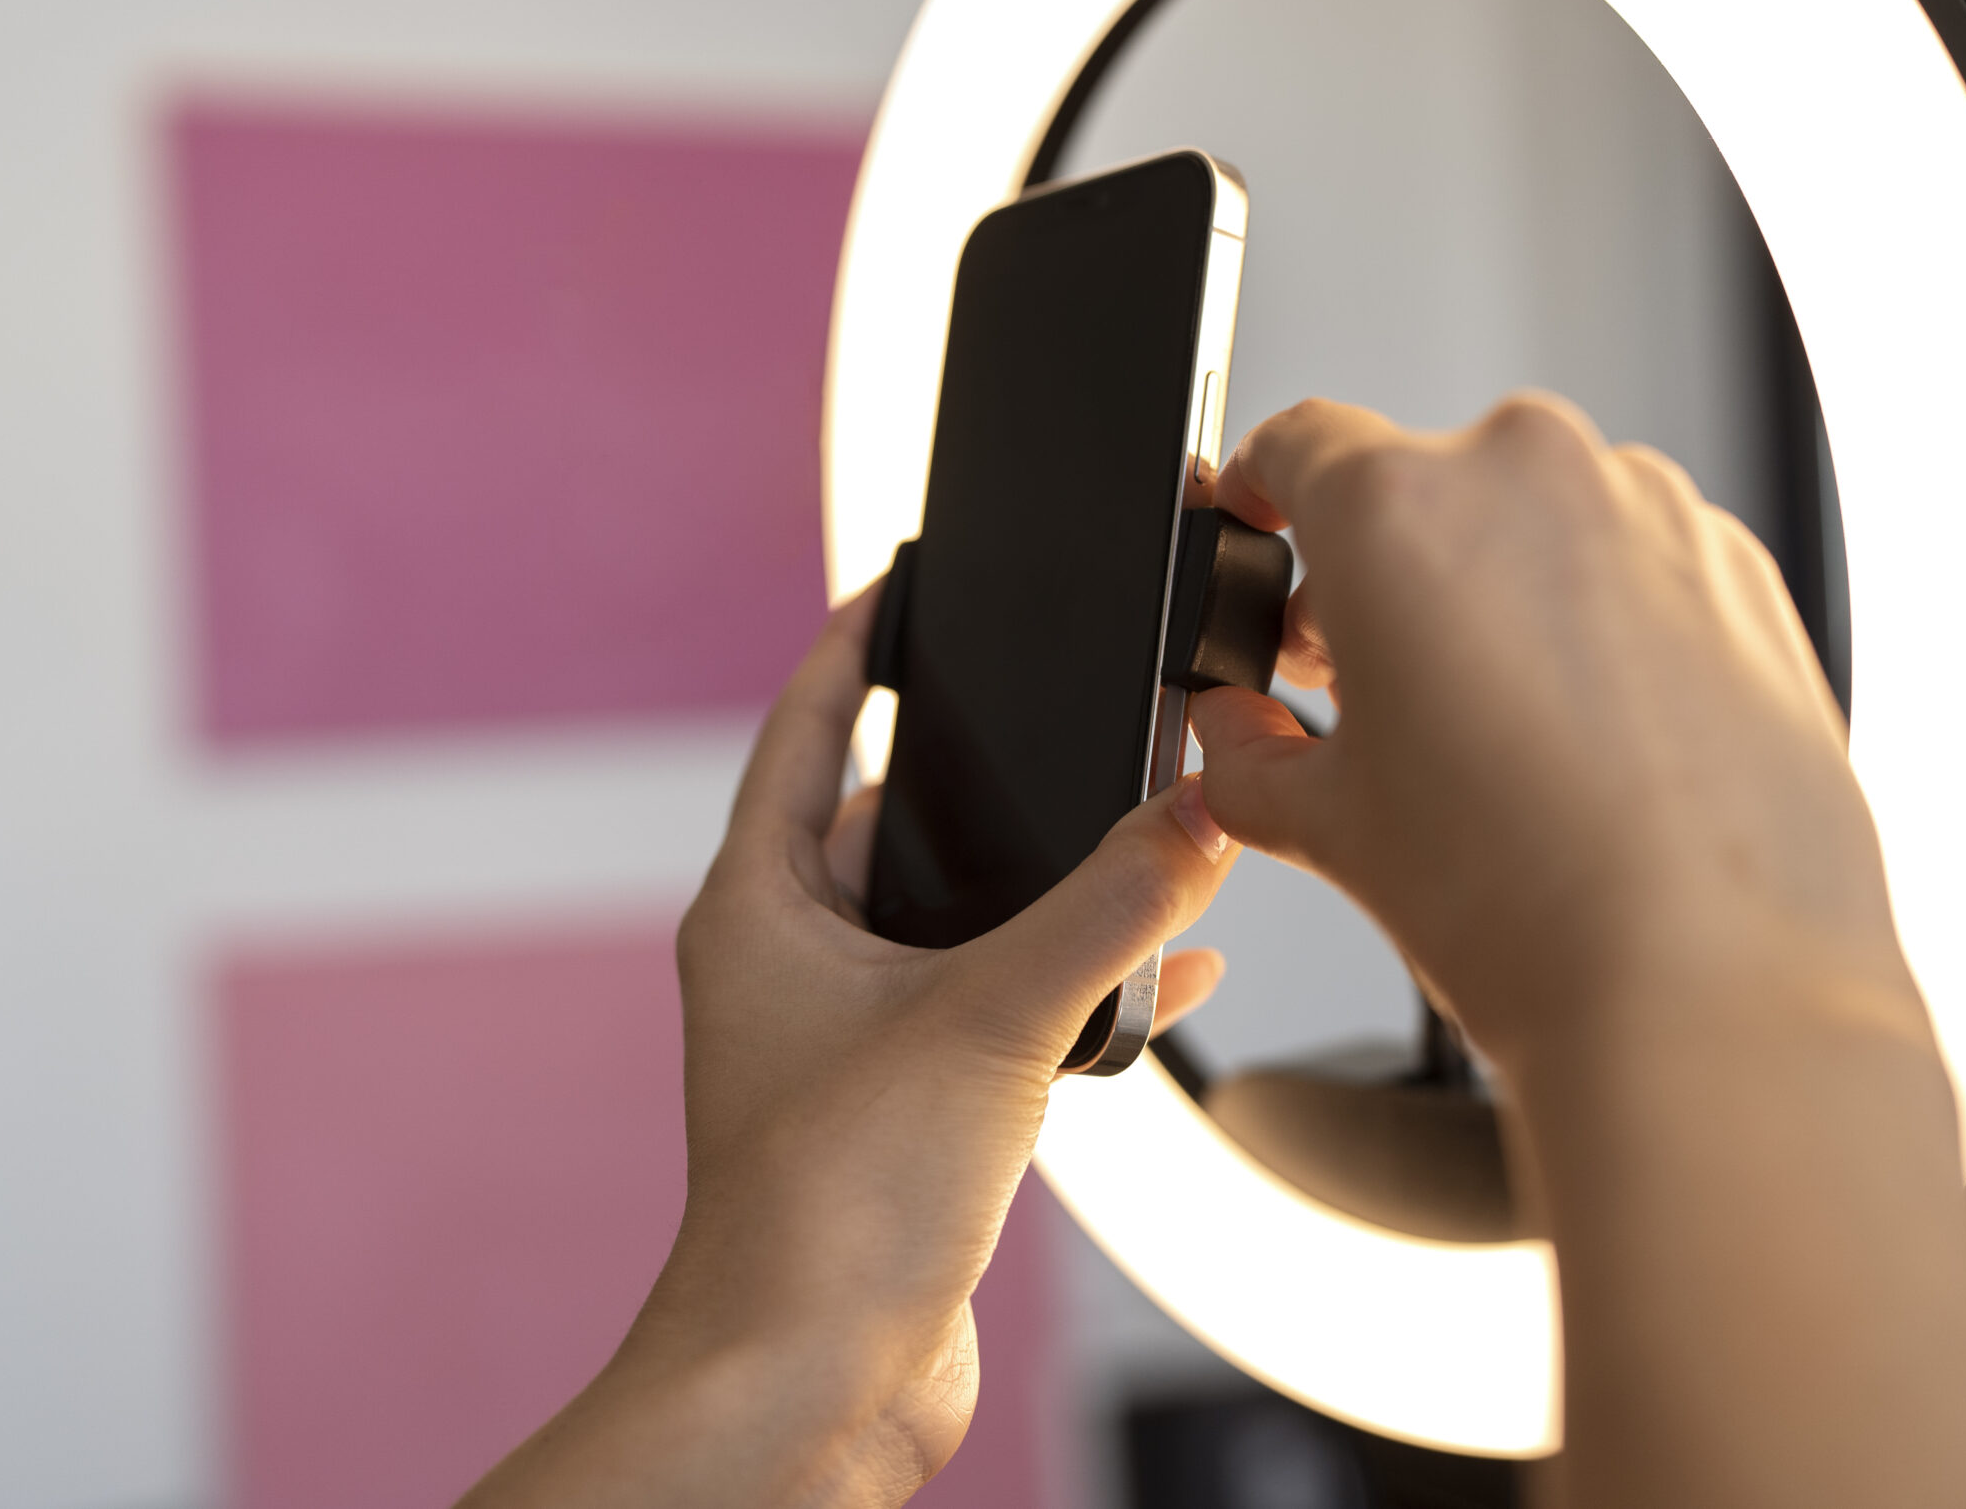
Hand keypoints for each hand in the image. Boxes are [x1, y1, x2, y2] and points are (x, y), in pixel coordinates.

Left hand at [462, 583, 1234, 1508]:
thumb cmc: (832, 1211)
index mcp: (761, 907)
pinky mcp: (902, 1109)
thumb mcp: (994, 1018)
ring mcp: (843, 1040)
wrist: (814, 1383)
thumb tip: (1203, 815)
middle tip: (1070, 724)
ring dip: (1039, 893)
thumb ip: (1112, 911)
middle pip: (891, 825)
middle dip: (985, 786)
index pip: (802, 730)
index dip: (854, 648)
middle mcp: (792, 963)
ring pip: (953, 923)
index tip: (904, 582)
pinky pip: (989, 1008)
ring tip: (1138, 845)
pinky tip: (1161, 973)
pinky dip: (1063, 984)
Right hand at [1190, 396, 1965, 1508]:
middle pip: (1422, 487)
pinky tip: (1592, 750)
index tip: (1261, 527)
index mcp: (1401, 508)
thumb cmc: (1538, 905)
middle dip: (1385, 578)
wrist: (1714, 991)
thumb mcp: (1328, 827)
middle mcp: (1533, 478)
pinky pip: (1640, 567)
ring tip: (1499, 746)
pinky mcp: (1747, 574)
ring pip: (1539, 526)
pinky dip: (1604, 629)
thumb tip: (1240, 737)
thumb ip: (1248, 756)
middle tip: (1370, 696)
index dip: (1259, 491)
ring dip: (1501, 600)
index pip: (1295, 442)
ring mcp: (1656, 517)